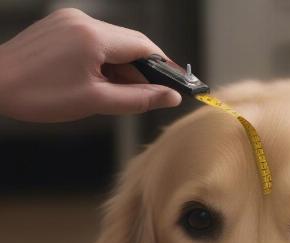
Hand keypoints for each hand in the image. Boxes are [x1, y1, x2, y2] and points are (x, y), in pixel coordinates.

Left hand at [0, 8, 180, 122]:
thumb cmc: (40, 95)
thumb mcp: (96, 102)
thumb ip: (139, 99)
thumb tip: (170, 97)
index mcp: (94, 37)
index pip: (144, 46)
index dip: (164, 67)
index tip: (176, 86)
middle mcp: (83, 21)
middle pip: (129, 44)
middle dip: (141, 72)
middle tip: (146, 98)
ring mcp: (70, 20)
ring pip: (112, 44)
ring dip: (122, 69)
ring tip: (112, 95)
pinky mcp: (60, 26)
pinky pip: (94, 42)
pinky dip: (104, 62)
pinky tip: (97, 82)